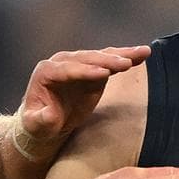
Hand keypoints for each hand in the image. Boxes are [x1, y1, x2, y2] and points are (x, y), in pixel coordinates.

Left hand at [16, 46, 149, 156]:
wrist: (47, 121)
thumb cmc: (39, 123)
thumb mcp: (36, 125)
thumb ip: (41, 120)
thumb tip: (50, 114)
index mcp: (46, 72)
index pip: (67, 69)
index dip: (85, 71)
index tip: (103, 74)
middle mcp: (62, 62)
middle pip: (86, 59)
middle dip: (106, 61)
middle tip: (125, 64)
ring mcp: (79, 63)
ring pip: (101, 56)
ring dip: (121, 55)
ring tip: (141, 53)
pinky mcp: (93, 69)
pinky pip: (110, 62)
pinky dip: (126, 58)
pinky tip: (142, 54)